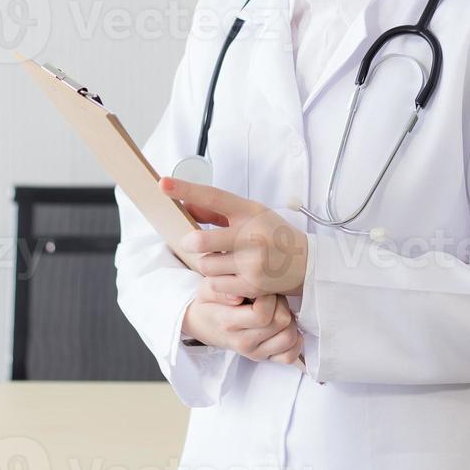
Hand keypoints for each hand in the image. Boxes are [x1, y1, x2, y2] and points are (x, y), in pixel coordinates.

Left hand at [162, 176, 308, 297]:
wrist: (306, 263)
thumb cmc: (274, 234)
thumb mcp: (251, 214)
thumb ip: (217, 212)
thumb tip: (185, 204)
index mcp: (249, 211)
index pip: (212, 197)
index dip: (186, 189)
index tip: (163, 183)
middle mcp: (251, 236)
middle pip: (201, 240)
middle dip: (190, 243)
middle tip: (191, 242)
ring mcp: (252, 262)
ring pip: (205, 265)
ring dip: (207, 263)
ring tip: (223, 260)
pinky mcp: (252, 285)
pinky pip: (216, 284)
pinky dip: (218, 280)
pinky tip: (232, 275)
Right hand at [180, 284, 303, 364]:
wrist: (202, 325)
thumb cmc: (209, 304)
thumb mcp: (206, 289)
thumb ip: (219, 290)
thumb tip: (237, 296)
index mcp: (229, 324)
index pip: (262, 314)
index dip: (269, 297)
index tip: (262, 289)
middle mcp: (244, 342)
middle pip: (281, 322)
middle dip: (280, 303)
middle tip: (270, 297)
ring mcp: (255, 353)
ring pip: (289, 337)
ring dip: (289, 320)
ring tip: (276, 310)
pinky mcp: (265, 358)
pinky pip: (289, 356)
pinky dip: (294, 341)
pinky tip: (282, 326)